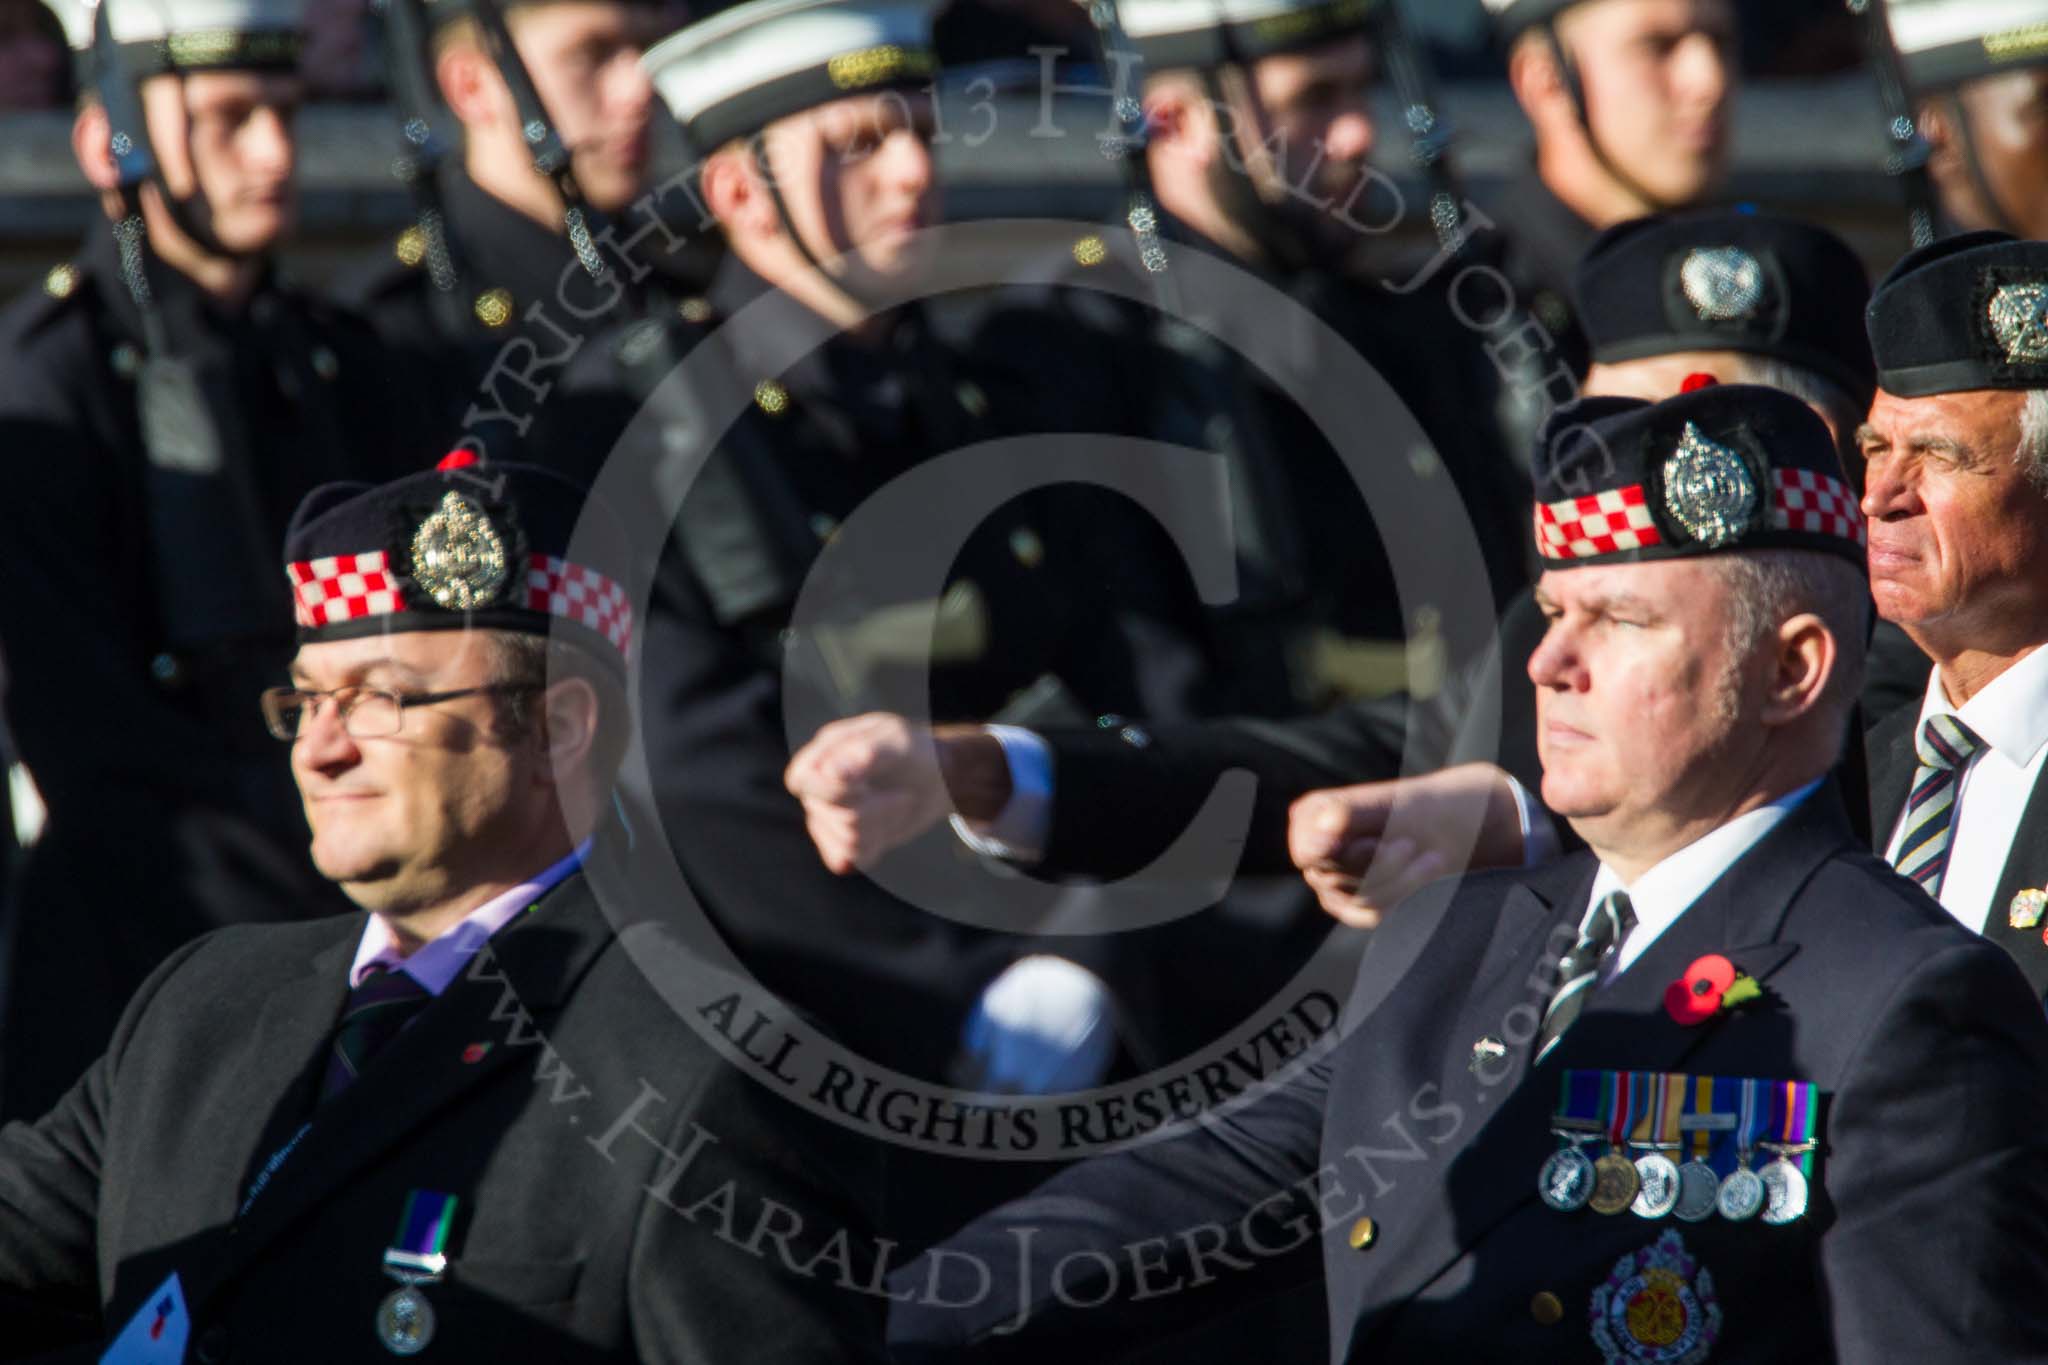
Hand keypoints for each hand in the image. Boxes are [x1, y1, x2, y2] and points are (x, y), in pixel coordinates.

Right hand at [783, 713, 1009, 873]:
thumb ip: (865, 752)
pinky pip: (846, 860)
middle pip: (829, 815)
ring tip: (899, 805)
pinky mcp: (842, 840)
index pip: (803, 780)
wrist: (936, 779)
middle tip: (903, 795)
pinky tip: (887, 828)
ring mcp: (827, 815)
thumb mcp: (900, 744)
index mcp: (825, 751)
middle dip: (874, 809)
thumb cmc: (916, 753)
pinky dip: (874, 847)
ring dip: (883, 826)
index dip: (832, 792)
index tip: (867, 788)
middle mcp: (819, 784)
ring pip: (844, 839)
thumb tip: (831, 771)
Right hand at [1288, 762, 1526, 929]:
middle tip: (1413, 844)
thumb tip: (1318, 836)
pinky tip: (1427, 875)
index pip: (1308, 852)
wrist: (1459, 824)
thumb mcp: (1390, 804)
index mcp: (1313, 815)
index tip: (1381, 843)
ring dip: (1402, 882)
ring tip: (1434, 858)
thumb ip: (1350, 814)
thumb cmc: (1423, 806)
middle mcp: (1315, 850)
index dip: (1344, 855)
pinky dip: (1404, 897)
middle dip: (1382, 866)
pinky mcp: (1354, 905)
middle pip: (1333, 879)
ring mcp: (1331, 881)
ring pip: (1355, 901)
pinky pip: (1370, 916)